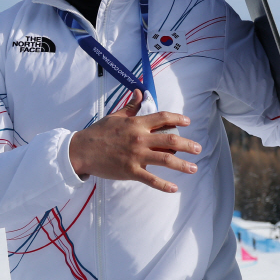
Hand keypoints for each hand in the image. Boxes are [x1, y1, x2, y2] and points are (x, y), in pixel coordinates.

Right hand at [68, 89, 200, 192]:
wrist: (82, 150)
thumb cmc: (98, 132)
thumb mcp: (115, 116)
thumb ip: (131, 106)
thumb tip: (140, 91)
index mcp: (136, 124)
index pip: (162, 118)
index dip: (177, 119)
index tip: (188, 122)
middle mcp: (139, 138)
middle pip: (170, 139)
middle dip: (187, 144)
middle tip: (198, 148)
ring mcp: (136, 156)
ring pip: (165, 159)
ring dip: (182, 164)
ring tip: (193, 168)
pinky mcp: (130, 171)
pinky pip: (151, 179)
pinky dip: (164, 185)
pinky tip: (174, 188)